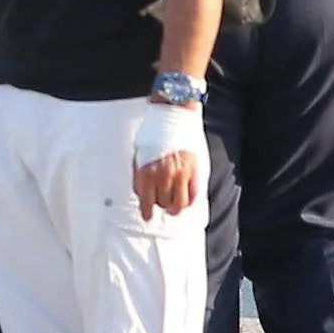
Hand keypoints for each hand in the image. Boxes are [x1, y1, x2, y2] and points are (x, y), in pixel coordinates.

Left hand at [130, 104, 203, 220]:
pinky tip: (186, 200)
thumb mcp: (139, 155)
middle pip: (163, 203)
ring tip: (174, 207)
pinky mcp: (194, 170)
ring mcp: (180, 174)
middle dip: (161, 205)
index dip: (147, 212)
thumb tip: (143, 194)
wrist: (173, 116)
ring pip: (179, 203)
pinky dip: (190, 200)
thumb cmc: (154, 134)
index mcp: (146, 173)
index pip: (146, 202)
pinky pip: (194, 193)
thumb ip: (140, 176)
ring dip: (176, 207)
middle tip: (162, 203)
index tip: (148, 216)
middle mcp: (162, 176)